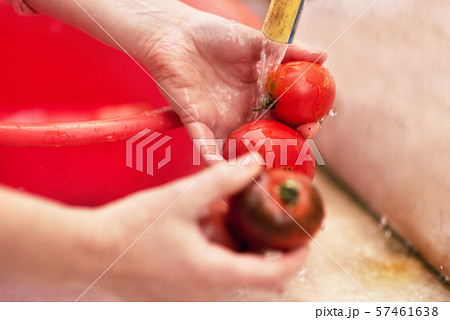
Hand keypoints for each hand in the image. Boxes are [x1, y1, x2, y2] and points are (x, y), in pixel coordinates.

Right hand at [83, 158, 307, 300]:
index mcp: (215, 274)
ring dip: (233, 241)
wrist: (87, 252)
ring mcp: (191, 294)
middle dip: (261, 242)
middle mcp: (207, 292)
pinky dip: (213, 247)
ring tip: (220, 210)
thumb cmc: (131, 228)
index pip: (275, 276)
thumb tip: (256, 163)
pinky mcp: (177, 290)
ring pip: (229, 268)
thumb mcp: (182, 198)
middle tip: (263, 213)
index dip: (297, 257)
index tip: (306, 237)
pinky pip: (209, 270)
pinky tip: (198, 222)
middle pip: (253, 271)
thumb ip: (223, 180)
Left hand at [137, 4, 325, 158]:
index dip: (303, 122)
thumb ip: (289, 50)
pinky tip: (227, 171)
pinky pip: (207, 148)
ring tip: (271, 166)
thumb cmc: (214, 35)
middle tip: (300, 144)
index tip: (315, 123)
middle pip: (270, 138)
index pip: (288, 116)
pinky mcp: (197, 125)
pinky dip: (216, 162)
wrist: (175, 34)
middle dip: (287, 146)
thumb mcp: (257, 42)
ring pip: (242, 150)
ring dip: (255, 162)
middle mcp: (244, 114)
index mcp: (260, 96)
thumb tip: (324, 57)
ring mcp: (222, 122)